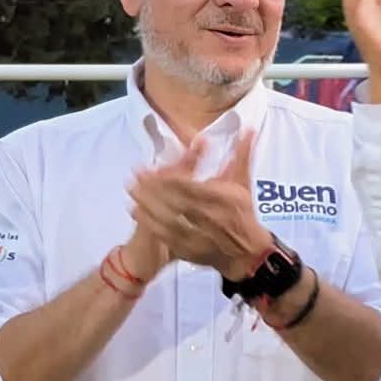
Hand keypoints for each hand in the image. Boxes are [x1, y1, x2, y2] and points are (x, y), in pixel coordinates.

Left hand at [126, 129, 270, 278]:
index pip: (192, 186)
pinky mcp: (187, 248)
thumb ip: (242, 156)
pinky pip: (164, 234)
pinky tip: (135, 211)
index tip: (153, 167)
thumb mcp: (243, 184)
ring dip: (147, 203)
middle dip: (153, 188)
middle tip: (134, 175)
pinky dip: (149, 222)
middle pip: (175, 201)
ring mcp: (197, 235)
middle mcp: (209, 217)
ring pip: (167, 217)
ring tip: (132, 190)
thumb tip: (248, 129)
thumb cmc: (243, 214)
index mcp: (222, 199)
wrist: (247, 251)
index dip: (170, 177)